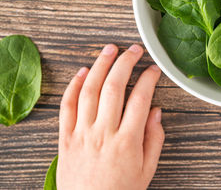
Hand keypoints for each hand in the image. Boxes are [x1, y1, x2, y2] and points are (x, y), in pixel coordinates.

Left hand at [57, 44, 163, 189]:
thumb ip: (154, 139)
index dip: (148, 79)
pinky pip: (67, 106)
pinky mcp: (65, 138)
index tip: (154, 69)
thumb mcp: (146, 171)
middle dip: (125, 62)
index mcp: (127, 142)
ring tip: (109, 50)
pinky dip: (73, 86)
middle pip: (113, 88)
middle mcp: (103, 133)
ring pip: (89, 90)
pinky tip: (82, 72)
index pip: (140, 99)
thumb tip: (155, 112)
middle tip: (134, 50)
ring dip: (99, 65)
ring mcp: (81, 134)